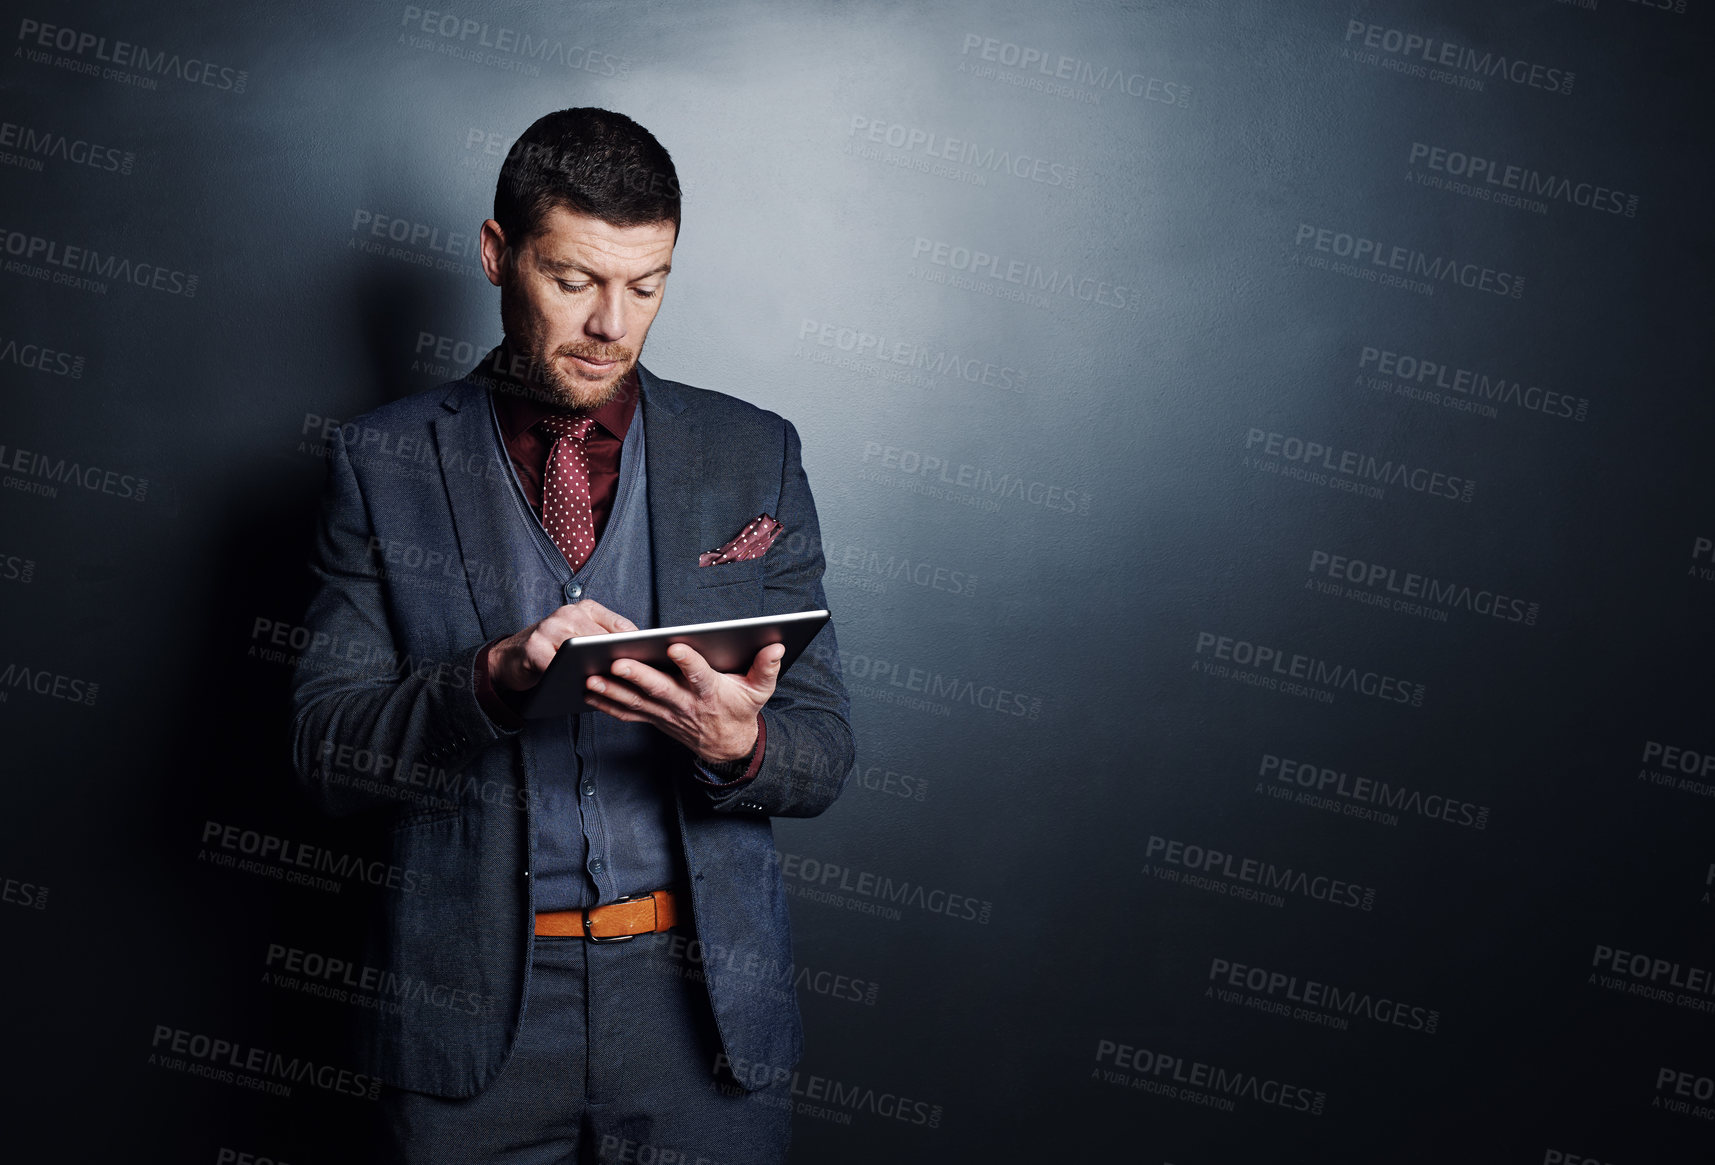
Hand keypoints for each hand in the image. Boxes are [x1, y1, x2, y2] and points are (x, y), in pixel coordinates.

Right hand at [488, 599, 636, 693]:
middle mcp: (569, 613)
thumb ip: (607, 643)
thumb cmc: (556, 652)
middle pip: (602, 638)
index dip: (636, 646)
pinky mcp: (534, 646)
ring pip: (581, 648)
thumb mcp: (583, 640)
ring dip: (596, 668)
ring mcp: (549, 627)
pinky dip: (570, 678)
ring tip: (613, 684)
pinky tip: (583, 689)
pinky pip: (557, 664)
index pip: (621, 625)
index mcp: (587, 609)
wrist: (511, 658)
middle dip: (617, 658)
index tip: (651, 663)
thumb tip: (643, 662)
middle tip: (635, 678)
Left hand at [583, 642, 786, 763]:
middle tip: (618, 661)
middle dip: (638, 676)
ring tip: (591, 677)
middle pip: (660, 689)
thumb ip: (766, 667)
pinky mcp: (655, 719)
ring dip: (613, 690)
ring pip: (637, 702)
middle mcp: (686, 704)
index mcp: (711, 692)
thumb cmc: (740, 709)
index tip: (676, 646)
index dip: (689, 662)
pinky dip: (607, 704)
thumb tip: (776, 646)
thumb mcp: (760, 690)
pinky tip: (589, 692)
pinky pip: (628, 713)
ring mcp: (667, 714)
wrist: (727, 745)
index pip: (700, 675)